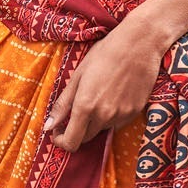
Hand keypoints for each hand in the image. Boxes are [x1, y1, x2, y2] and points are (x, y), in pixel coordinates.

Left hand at [43, 16, 166, 153]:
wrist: (139, 44)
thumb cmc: (104, 54)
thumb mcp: (77, 76)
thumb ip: (62, 104)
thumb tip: (48, 126)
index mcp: (85, 106)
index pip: (71, 142)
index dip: (61, 140)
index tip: (58, 131)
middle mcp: (104, 116)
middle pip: (86, 138)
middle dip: (77, 129)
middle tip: (76, 110)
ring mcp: (121, 116)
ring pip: (102, 128)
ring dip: (95, 120)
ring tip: (99, 94)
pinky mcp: (135, 112)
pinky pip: (118, 122)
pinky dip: (112, 115)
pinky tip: (114, 94)